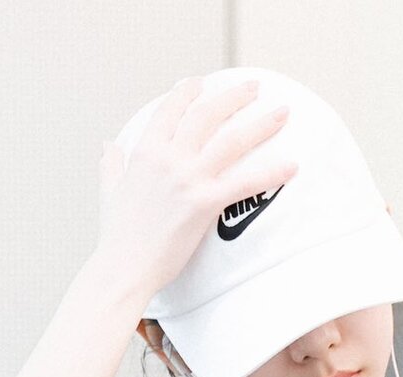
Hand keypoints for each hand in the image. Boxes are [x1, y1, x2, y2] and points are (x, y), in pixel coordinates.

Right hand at [96, 75, 299, 299]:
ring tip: (283, 113)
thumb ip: (112, 163)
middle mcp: (168, 158)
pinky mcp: (205, 204)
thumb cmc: (117, 234)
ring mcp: (188, 179)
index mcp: (145, 151)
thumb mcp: (110, 189)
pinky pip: (245, 182)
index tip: (203, 82)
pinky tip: (293, 166)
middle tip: (255, 87)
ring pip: (232, 141)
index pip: (171, 109)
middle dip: (234, 97)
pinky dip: (271, 173)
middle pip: (207, 115)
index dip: (188, 92)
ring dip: (261, 124)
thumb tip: (108, 143)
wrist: (124, 267)